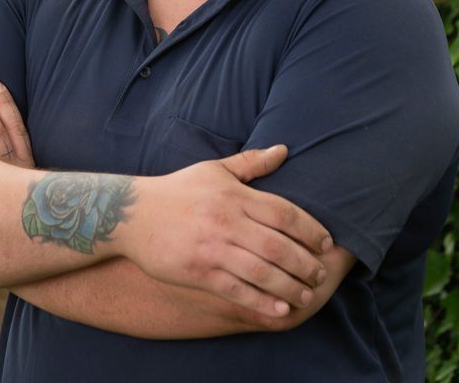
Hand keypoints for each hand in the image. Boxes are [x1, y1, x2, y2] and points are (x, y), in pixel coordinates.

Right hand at [122, 147, 332, 318]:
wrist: (132, 214)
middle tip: (321, 274)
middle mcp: (226, 222)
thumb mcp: (213, 169)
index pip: (283, 212)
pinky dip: (263, 302)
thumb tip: (283, 150)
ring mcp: (213, 249)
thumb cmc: (178, 190)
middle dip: (305, 263)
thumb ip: (251, 163)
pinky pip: (238, 291)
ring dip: (291, 287)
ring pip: (262, 273)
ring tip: (307, 294)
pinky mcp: (199, 272)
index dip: (310, 229)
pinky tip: (280, 309)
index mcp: (233, 195)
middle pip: (278, 246)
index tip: (326, 243)